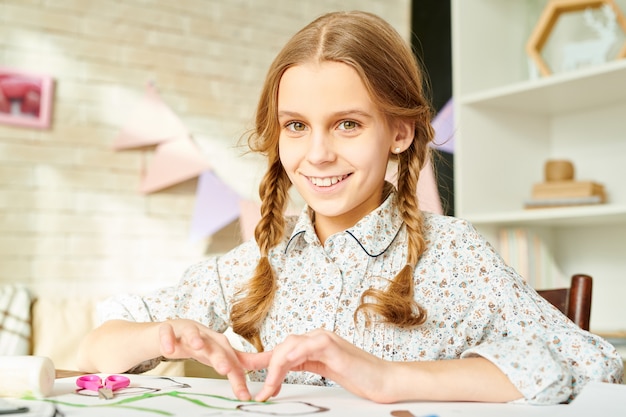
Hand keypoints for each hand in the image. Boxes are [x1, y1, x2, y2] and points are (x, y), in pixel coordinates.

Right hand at [158, 319, 250, 400]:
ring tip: (197, 346)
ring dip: (196, 339)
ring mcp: (188, 331)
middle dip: (221, 357)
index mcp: (220, 344)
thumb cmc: (202, 344)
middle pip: (215, 347)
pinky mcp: (169, 330)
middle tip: (225, 369)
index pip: (232, 362)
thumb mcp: (221, 354)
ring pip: (192, 333)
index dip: (238, 379)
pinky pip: (167, 333)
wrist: (174, 330)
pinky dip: (168, 340)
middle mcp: (206, 336)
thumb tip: (269, 374)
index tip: (244, 395)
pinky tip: (168, 350)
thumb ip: (242, 364)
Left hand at [238, 329, 391, 402]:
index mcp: (314, 344)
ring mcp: (325, 339)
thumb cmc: (361, 379)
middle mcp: (317, 337)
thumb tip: (279, 375)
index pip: (282, 350)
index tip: (242, 368)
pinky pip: (305, 348)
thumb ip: (303, 367)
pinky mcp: (332, 346)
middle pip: (282, 347)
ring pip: (289, 346)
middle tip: (256, 389)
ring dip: (274, 368)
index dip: (260, 359)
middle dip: (263, 366)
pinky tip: (282, 371)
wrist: (387, 381)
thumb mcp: (325, 373)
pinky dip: (290, 359)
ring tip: (269, 389)